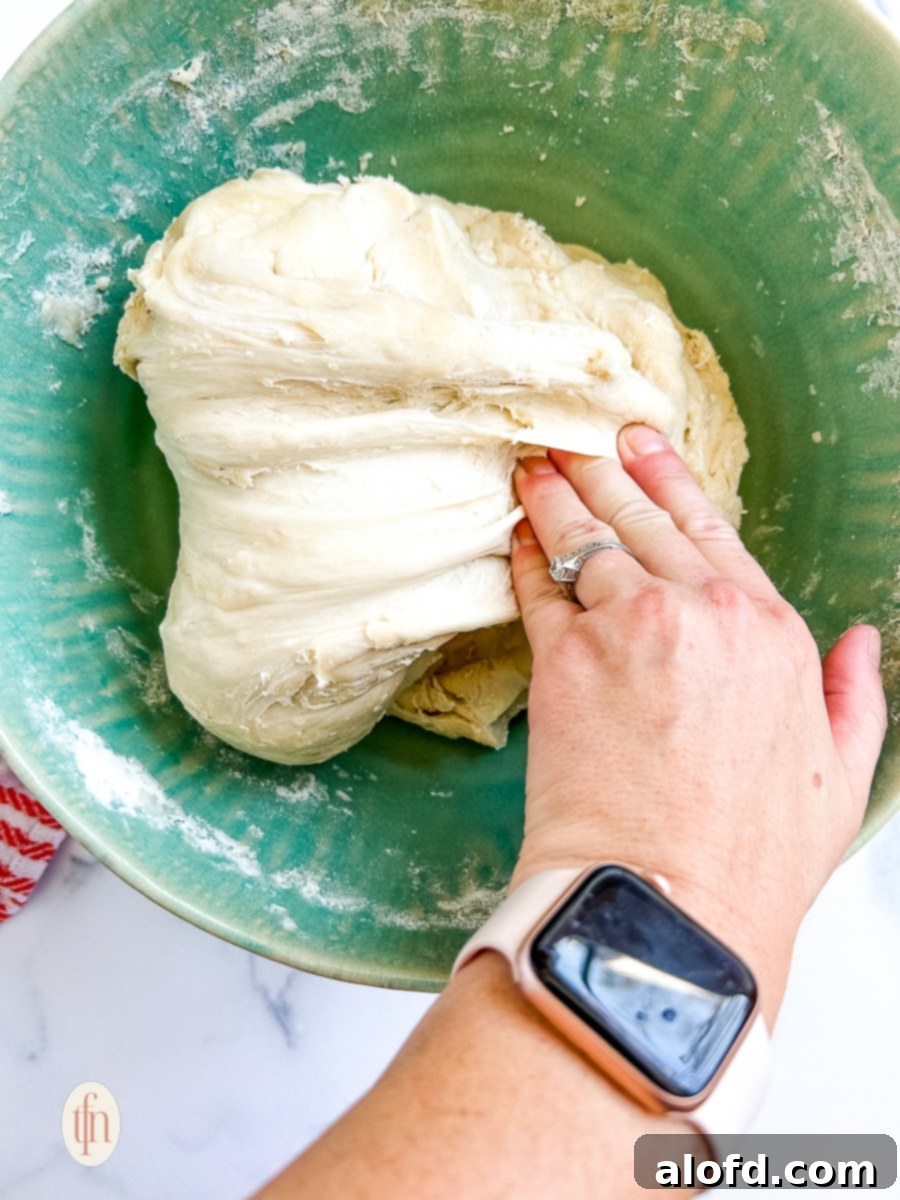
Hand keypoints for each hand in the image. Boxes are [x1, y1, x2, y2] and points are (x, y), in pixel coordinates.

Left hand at [510, 424, 885, 1018]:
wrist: (668, 903)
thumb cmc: (750, 854)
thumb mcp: (840, 774)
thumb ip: (855, 695)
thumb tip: (863, 640)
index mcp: (769, 629)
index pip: (709, 528)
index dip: (668, 478)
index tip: (641, 443)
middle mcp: (701, 610)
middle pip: (639, 517)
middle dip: (600, 467)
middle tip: (571, 434)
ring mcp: (629, 626)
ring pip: (584, 537)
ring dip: (554, 494)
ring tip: (530, 465)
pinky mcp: (565, 657)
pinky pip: (538, 585)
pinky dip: (524, 552)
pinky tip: (514, 531)